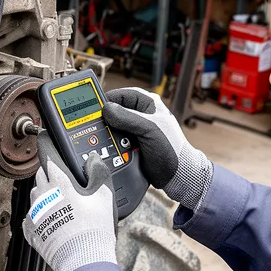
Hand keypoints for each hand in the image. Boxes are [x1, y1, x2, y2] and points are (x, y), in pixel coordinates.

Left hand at [23, 132, 117, 270]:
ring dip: (46, 191)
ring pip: (36, 193)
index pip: (47, 154)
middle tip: (65, 176)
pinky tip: (55, 219)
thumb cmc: (94, 228)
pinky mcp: (32, 229)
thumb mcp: (104, 194)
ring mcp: (35, 213)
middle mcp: (42, 194)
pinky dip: (42, 213)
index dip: (46, 142)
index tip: (44, 135)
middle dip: (50, 170)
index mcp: (59, 181)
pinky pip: (33, 215)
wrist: (83, 259)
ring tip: (64, 201)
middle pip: (41, 173)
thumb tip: (92, 159)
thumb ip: (98, 170)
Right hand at [103, 87, 212, 210]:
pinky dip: (111, 145)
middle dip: (106, 120)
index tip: (94, 109)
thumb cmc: (171, 149)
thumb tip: (107, 109)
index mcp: (148, 103)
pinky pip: (116, 141)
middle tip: (95, 126)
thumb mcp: (149, 129)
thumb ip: (128, 118)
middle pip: (115, 111)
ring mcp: (136, 130)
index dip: (108, 100)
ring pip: (114, 127)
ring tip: (103, 140)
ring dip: (108, 134)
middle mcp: (141, 114)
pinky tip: (108, 149)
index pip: (122, 94)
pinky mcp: (133, 144)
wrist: (177, 175)